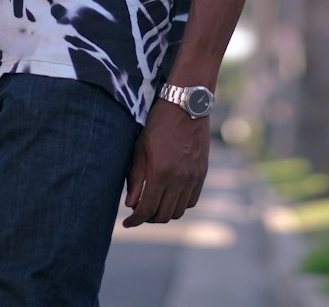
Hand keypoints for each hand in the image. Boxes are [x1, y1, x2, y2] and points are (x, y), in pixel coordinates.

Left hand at [122, 99, 209, 226]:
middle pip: (163, 215)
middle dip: (148, 218)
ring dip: (165, 212)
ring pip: (179, 211)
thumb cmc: (159, 124)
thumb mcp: (140, 147)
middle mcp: (179, 180)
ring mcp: (193, 178)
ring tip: (155, 204)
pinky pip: (192, 201)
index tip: (127, 223)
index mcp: (160, 173)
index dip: (135, 221)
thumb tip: (130, 204)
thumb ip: (136, 178)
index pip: (146, 210)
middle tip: (139, 211)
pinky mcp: (202, 174)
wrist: (186, 105)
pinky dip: (180, 204)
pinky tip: (171, 196)